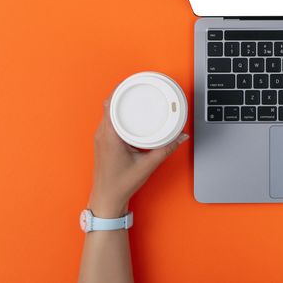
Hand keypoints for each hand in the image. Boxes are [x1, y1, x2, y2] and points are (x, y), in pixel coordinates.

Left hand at [88, 98, 188, 217]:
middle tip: (140, 87)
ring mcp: (101, 138)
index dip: (120, 90)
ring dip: (121, 104)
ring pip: (109, 112)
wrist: (107, 199)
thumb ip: (166, 149)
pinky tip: (131, 115)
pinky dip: (119, 114)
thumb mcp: (148, 165)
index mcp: (110, 136)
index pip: (110, 104)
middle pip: (109, 104)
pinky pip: (110, 121)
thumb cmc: (121, 184)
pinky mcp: (104, 142)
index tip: (133, 82)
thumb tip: (181, 136)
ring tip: (136, 98)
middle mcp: (102, 134)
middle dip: (124, 94)